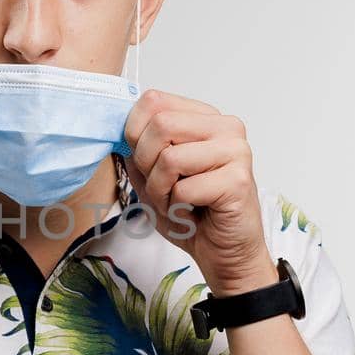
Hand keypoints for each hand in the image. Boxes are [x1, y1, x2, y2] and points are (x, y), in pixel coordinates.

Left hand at [121, 89, 277, 295]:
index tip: (145, 162)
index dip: (135, 134)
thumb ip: (137, 149)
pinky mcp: (239, 180)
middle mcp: (226, 127)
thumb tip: (116, 130)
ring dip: (161, 191)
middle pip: (160, 125)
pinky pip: (184, 188)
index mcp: (204, 117)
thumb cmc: (192, 215)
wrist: (224, 254)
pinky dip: (177, 208)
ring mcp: (236, 151)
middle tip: (162, 188)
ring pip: (169, 158)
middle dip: (146, 164)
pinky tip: (194, 213)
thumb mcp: (152, 176)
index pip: (154, 101)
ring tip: (177, 202)